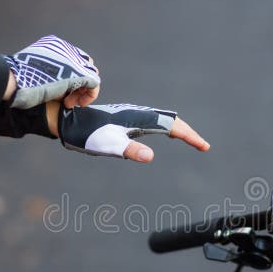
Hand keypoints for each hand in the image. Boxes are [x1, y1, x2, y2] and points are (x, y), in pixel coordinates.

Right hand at [5, 35, 99, 108]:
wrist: (17, 80)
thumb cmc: (19, 78)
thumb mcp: (33, 67)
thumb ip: (46, 68)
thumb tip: (52, 79)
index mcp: (55, 45)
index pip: (72, 59)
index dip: (69, 76)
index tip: (61, 90)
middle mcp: (67, 49)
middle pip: (83, 65)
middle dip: (77, 84)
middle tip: (66, 98)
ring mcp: (75, 60)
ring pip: (90, 75)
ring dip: (81, 91)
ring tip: (69, 102)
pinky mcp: (81, 73)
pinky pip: (95, 84)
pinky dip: (88, 96)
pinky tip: (74, 104)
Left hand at [45, 103, 208, 162]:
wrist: (67, 122)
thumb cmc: (86, 135)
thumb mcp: (108, 146)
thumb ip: (130, 151)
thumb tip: (150, 157)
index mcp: (139, 119)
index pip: (172, 127)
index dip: (190, 137)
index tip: (204, 147)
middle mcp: (138, 114)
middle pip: (171, 120)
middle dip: (188, 133)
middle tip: (202, 146)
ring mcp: (133, 115)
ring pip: (163, 119)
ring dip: (178, 129)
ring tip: (190, 140)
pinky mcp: (126, 118)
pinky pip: (154, 120)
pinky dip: (167, 127)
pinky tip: (165, 134)